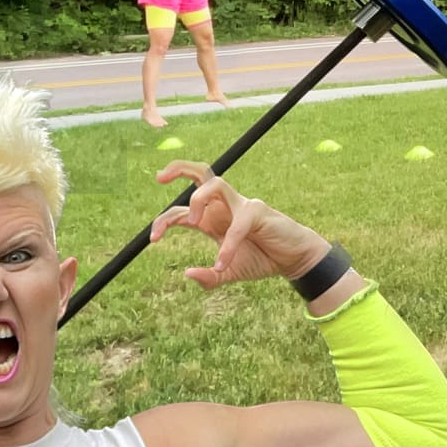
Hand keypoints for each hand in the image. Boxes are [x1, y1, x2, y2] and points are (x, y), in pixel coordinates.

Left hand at [146, 161, 331, 289]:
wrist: (294, 261)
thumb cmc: (263, 260)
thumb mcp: (230, 273)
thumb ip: (210, 277)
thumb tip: (187, 274)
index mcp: (213, 219)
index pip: (182, 209)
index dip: (164, 220)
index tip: (153, 239)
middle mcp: (225, 207)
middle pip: (200, 173)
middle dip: (178, 169)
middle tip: (158, 178)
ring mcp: (242, 205)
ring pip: (215, 183)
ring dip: (199, 198)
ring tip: (193, 223)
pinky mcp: (258, 212)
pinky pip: (238, 224)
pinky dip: (228, 245)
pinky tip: (224, 263)